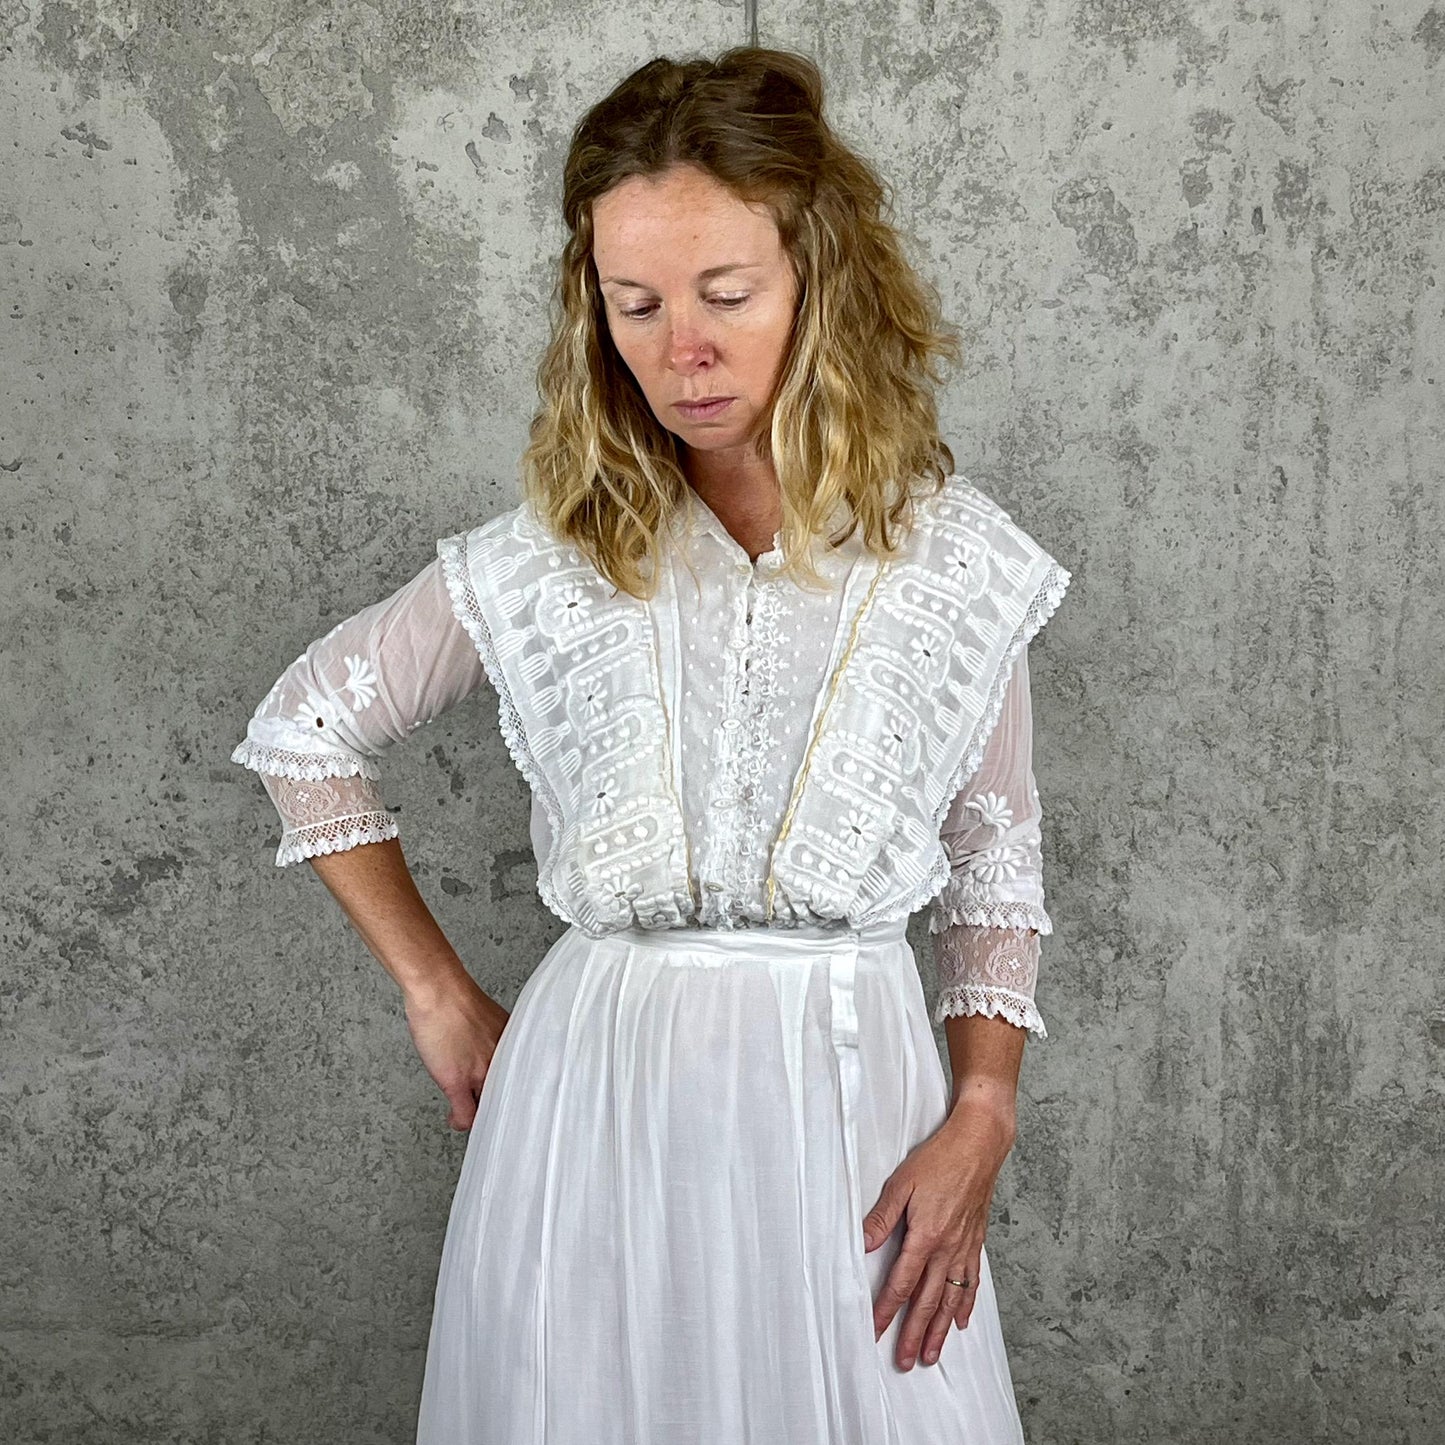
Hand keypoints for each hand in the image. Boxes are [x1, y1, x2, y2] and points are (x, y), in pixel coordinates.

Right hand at [402, 972, 510, 1131]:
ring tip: (474, 1114)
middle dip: (503, 1109)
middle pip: (512, 1099)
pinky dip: (460, 1122)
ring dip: (480, 1115)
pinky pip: (466, 1116)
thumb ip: (499, 1043)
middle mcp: (503, 1062)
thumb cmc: (460, 1000)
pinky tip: (456, 1119)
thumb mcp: (493, 1022)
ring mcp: (481, 1074)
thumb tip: (495, 1057)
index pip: (527, 1083)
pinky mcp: (458, 1082)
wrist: (440, 991)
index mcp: (515, 1048)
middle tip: (497, 1116)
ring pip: (489, 1110)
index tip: (514, 1103)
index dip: (518, 1096)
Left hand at [862, 1099, 1015, 1370]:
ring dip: (939, 1329)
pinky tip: (960, 1321)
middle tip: (905, 1361)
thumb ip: (882, 1217)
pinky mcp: (976, 1241)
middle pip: (927, 1300)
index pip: (901, 1283)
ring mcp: (965, 1247)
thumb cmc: (940, 1159)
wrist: (980, 1144)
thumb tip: (862, 1244)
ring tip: (931, 1354)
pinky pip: (971, 1281)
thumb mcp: (902, 1183)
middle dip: (914, 1333)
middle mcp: (948, 1248)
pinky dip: (965, 1304)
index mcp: (926, 1236)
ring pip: (951, 1298)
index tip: (876, 1332)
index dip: (887, 1310)